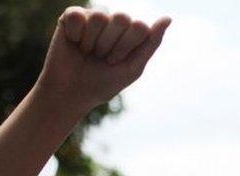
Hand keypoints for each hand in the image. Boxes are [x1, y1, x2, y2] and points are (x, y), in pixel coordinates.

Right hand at [37, 7, 170, 111]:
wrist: (71, 94)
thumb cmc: (103, 83)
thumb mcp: (132, 68)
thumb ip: (151, 43)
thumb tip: (168, 18)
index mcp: (131, 32)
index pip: (139, 26)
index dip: (126, 47)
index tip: (115, 62)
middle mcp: (114, 21)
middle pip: (122, 18)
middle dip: (111, 44)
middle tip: (101, 58)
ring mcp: (93, 17)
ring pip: (100, 16)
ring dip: (92, 42)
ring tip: (87, 52)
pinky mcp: (71, 17)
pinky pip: (77, 16)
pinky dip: (75, 35)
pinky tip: (74, 43)